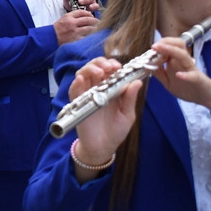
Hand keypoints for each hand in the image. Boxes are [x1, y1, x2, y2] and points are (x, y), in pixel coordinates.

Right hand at [53, 8, 98, 44]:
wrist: (50, 39)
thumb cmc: (56, 30)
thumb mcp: (62, 19)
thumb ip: (72, 16)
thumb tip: (83, 16)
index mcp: (68, 17)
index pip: (81, 12)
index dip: (88, 13)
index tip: (91, 15)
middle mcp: (72, 23)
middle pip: (88, 19)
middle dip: (95, 20)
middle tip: (98, 21)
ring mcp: (75, 32)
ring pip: (90, 28)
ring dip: (95, 28)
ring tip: (97, 28)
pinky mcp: (76, 40)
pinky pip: (87, 37)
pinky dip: (91, 36)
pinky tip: (92, 36)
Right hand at [70, 57, 140, 181]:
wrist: (103, 147)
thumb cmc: (116, 131)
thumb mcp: (127, 115)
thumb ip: (130, 98)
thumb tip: (137, 82)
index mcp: (110, 89)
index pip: (109, 70)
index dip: (112, 64)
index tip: (118, 67)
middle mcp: (97, 88)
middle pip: (95, 68)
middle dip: (100, 63)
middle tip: (109, 67)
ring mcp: (86, 94)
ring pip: (82, 74)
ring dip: (89, 69)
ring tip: (98, 71)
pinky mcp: (77, 103)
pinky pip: (73, 90)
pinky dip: (76, 83)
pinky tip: (81, 80)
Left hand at [152, 38, 210, 128]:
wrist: (207, 98)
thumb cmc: (188, 88)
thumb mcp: (168, 82)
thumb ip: (159, 74)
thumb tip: (146, 65)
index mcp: (177, 62)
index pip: (169, 47)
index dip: (159, 46)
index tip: (149, 49)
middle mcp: (185, 62)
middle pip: (178, 45)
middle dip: (165, 43)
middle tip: (154, 46)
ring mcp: (192, 70)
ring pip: (184, 56)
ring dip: (171, 51)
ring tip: (160, 49)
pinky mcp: (199, 80)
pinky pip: (194, 76)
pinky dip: (186, 75)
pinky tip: (179, 75)